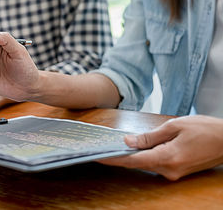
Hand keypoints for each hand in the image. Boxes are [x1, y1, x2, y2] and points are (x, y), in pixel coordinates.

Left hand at [99, 115, 222, 179]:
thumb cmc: (204, 129)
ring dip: (131, 156)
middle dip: (119, 156)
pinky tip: (136, 148)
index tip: (97, 156)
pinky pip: (155, 164)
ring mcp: (174, 173)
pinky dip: (144, 156)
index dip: (113, 158)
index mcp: (167, 158)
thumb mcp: (173, 127)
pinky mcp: (177, 171)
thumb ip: (149, 136)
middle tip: (101, 147)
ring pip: (146, 164)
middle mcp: (169, 170)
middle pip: (137, 163)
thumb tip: (127, 142)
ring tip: (115, 146)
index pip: (133, 160)